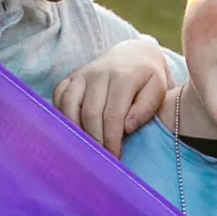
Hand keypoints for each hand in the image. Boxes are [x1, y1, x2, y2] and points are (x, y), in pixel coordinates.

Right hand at [53, 39, 169, 156]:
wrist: (133, 55)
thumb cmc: (147, 80)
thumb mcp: (158, 90)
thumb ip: (146, 108)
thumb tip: (127, 127)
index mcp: (123, 76)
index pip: (113, 114)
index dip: (112, 139)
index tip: (114, 158)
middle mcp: (99, 73)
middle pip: (90, 113)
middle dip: (95, 140)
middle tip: (100, 159)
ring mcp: (82, 74)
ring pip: (69, 105)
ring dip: (75, 131)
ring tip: (85, 149)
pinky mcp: (70, 78)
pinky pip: (59, 97)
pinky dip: (61, 116)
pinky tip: (72, 132)